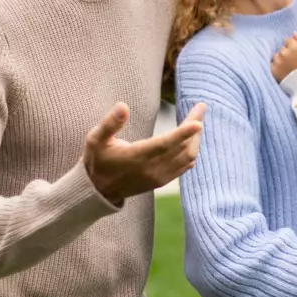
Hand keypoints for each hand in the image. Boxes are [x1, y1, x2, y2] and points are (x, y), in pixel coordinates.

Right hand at [82, 102, 205, 204]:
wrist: (98, 191)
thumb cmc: (97, 160)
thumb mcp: (96, 139)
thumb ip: (110, 123)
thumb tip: (123, 105)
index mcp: (136, 157)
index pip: (164, 145)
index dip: (183, 133)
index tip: (198, 121)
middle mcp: (151, 169)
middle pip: (183, 148)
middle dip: (194, 128)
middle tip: (200, 107)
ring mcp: (159, 177)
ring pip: (188, 157)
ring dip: (196, 138)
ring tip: (197, 118)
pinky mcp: (163, 180)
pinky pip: (185, 165)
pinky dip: (192, 150)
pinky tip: (192, 137)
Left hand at [271, 33, 296, 82]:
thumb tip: (294, 33)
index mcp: (294, 47)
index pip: (288, 40)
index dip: (293, 46)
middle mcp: (284, 53)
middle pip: (282, 48)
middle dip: (286, 52)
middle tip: (293, 62)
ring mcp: (278, 61)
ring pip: (277, 55)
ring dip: (280, 59)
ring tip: (288, 67)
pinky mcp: (273, 70)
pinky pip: (273, 64)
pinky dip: (277, 67)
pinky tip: (284, 71)